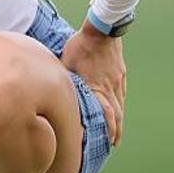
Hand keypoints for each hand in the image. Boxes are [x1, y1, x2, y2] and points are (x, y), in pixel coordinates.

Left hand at [60, 26, 126, 145]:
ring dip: (119, 120)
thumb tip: (52, 90)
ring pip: (120, 104)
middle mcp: (111, 86)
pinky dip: (120, 105)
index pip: (106, 113)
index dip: (109, 129)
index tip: (108, 142)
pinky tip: (117, 108)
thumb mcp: (66, 64)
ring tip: (116, 131)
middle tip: (113, 144)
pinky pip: (121, 93)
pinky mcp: (120, 73)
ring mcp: (118, 80)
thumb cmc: (80, 45)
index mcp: (98, 86)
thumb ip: (63, 80)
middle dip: (115, 130)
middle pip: (117, 113)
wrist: (101, 28)